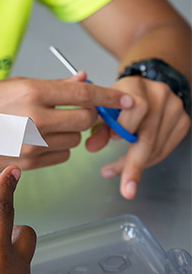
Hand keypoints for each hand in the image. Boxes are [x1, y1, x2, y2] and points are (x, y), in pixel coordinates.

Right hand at [0, 73, 133, 171]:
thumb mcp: (14, 85)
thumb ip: (53, 86)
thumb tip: (84, 81)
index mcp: (32, 93)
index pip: (85, 95)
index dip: (110, 97)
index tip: (126, 100)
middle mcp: (34, 119)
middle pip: (85, 120)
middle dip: (86, 116)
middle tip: (74, 112)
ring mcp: (30, 144)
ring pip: (74, 142)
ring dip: (69, 134)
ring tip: (46, 127)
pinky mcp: (26, 163)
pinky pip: (59, 158)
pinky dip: (57, 150)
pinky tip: (37, 142)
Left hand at [86, 76, 190, 198]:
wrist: (144, 86)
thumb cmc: (118, 98)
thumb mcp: (103, 107)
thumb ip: (97, 126)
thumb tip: (91, 147)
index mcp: (137, 86)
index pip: (138, 107)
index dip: (125, 126)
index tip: (113, 138)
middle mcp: (160, 95)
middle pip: (149, 134)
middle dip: (134, 164)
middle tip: (126, 188)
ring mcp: (175, 108)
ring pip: (157, 146)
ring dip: (136, 164)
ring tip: (117, 170)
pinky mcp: (183, 121)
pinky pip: (165, 148)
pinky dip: (148, 160)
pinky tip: (134, 163)